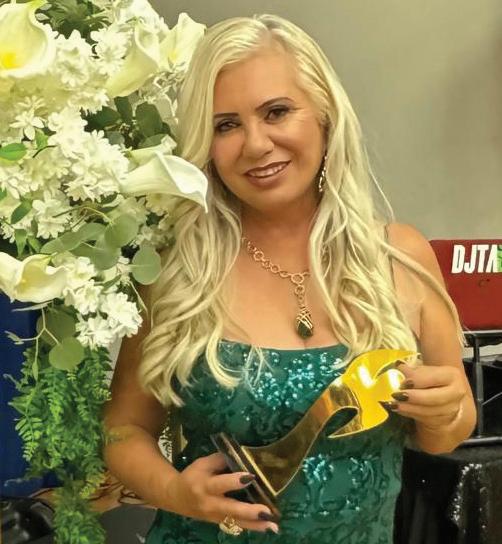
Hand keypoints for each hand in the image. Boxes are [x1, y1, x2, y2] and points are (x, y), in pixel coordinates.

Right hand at [165, 453, 279, 532]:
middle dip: (249, 511)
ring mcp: (214, 516)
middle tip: (266, 511)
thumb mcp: (202, 463)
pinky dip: (251, 527)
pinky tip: (265, 527)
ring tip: (272, 525)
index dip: (234, 481)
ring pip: (236, 521)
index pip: (220, 484)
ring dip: (255, 524)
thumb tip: (240, 455)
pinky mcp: (218, 522)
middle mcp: (210, 503)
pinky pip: (235, 526)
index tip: (250, 477)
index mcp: (204, 485)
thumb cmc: (192, 476)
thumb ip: (220, 460)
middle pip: (231, 508)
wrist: (176, 497)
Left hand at [389, 363, 466, 429]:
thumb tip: (399, 366)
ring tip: (393, 404)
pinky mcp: (443, 420)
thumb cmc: (430, 378)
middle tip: (396, 395)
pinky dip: (410, 414)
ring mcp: (451, 408)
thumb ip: (413, 369)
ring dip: (409, 408)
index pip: (434, 378)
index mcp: (452, 375)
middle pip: (434, 398)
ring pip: (429, 411)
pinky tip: (399, 409)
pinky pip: (425, 419)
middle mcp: (456, 393)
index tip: (403, 382)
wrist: (442, 392)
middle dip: (414, 398)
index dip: (417, 380)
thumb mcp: (423, 370)